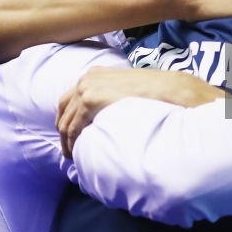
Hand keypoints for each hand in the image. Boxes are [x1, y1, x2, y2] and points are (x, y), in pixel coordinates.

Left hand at [56, 67, 223, 157]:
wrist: (168, 89)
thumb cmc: (155, 92)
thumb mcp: (128, 90)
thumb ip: (113, 97)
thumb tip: (107, 115)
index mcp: (95, 74)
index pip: (70, 98)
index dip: (68, 118)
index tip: (71, 136)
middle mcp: (86, 78)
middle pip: (63, 108)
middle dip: (63, 130)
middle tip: (69, 150)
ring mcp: (86, 87)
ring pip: (65, 120)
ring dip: (66, 140)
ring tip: (73, 156)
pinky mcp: (90, 100)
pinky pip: (73, 127)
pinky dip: (72, 141)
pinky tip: (78, 153)